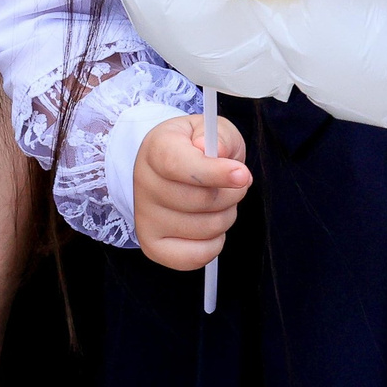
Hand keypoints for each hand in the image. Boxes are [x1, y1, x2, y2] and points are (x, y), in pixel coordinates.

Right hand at [133, 111, 248, 272]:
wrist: (167, 167)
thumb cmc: (195, 147)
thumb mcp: (212, 130)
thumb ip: (221, 137)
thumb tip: (219, 152)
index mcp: (156, 149)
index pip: (179, 166)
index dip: (214, 173)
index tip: (242, 175)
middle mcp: (144, 184)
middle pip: (201, 201)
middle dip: (232, 193)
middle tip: (236, 182)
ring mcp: (145, 218)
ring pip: (205, 228)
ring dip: (227, 215)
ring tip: (221, 201)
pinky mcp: (152, 246)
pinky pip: (195, 256)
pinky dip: (215, 243)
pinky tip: (211, 223)